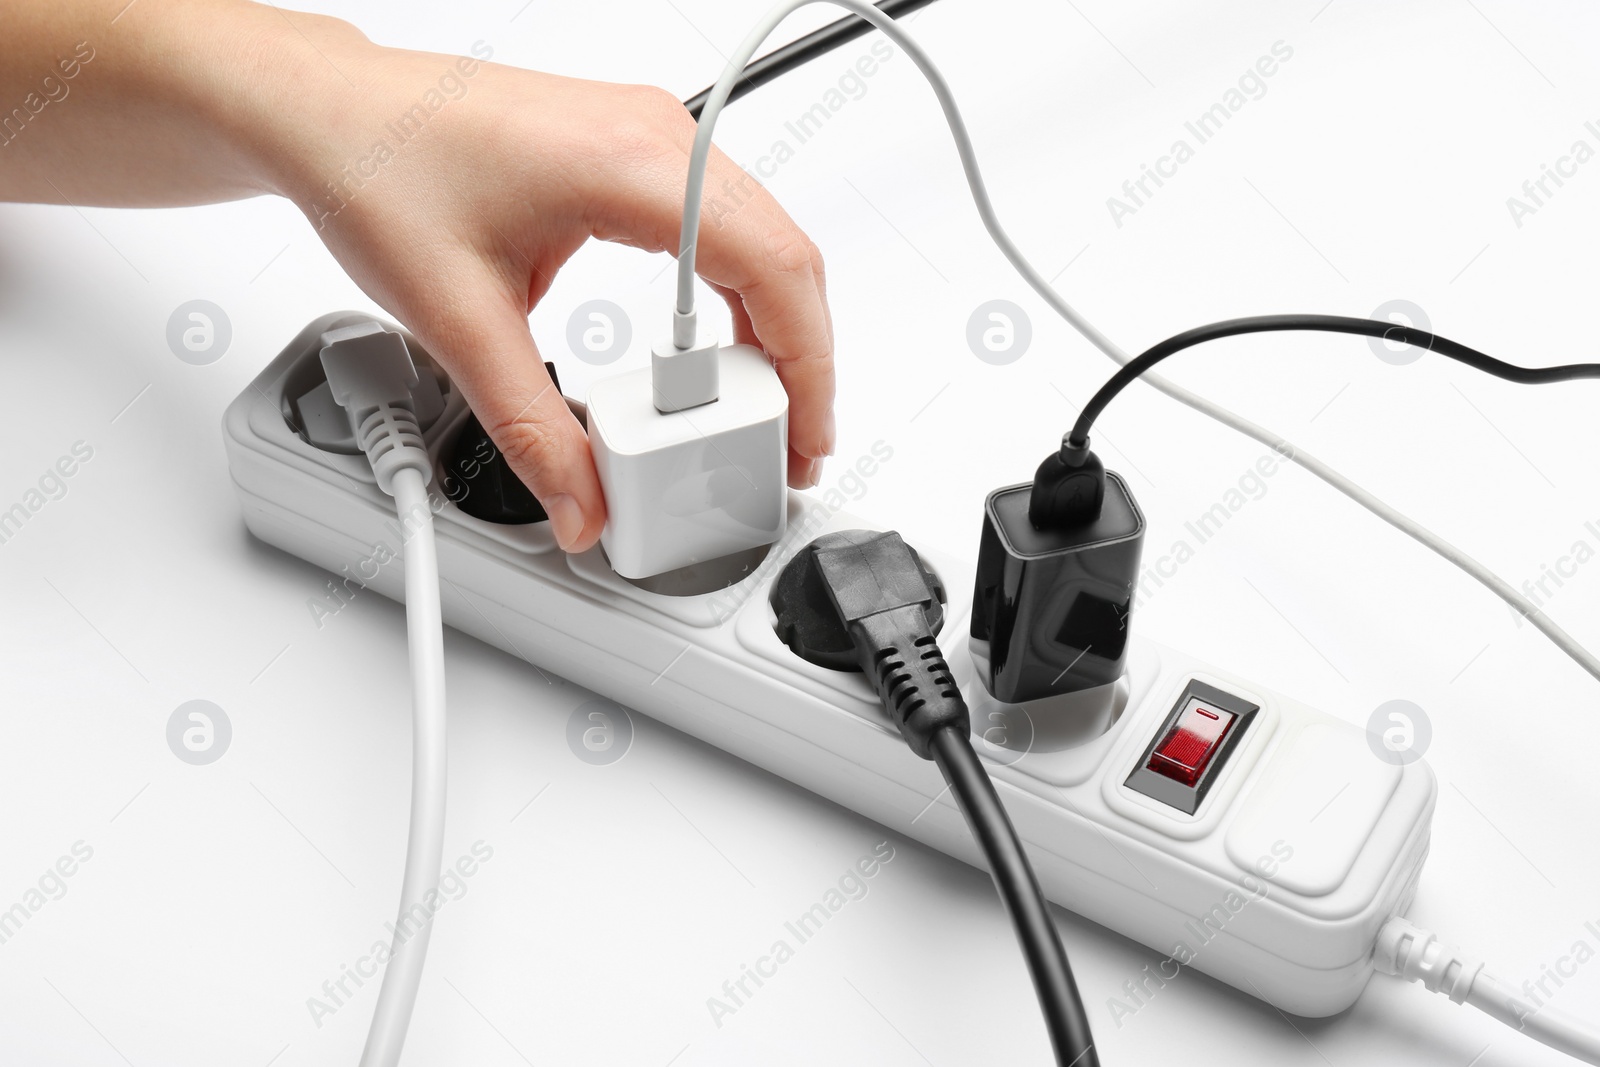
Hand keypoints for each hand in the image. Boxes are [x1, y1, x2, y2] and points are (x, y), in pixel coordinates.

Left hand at [261, 24, 836, 550]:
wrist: (326, 110)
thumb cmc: (376, 166)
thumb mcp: (457, 320)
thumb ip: (529, 427)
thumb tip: (581, 501)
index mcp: (630, 164)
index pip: (774, 267)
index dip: (807, 365)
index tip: (803, 438)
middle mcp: (658, 136)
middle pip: (787, 254)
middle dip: (801, 360)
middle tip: (786, 444)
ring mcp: (652, 135)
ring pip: (763, 237)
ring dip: (774, 327)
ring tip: (754, 410)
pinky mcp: (635, 151)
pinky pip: (724, 224)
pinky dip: (737, 294)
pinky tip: (714, 352)